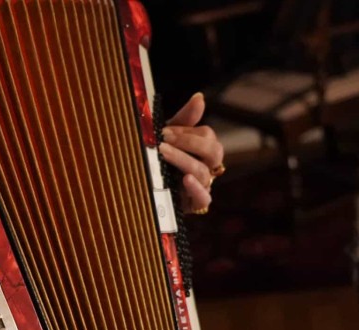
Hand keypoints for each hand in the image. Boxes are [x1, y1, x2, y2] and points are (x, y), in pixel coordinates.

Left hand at [159, 93, 224, 213]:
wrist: (144, 188)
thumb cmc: (161, 158)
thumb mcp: (168, 138)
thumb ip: (184, 120)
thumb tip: (199, 97)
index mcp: (203, 148)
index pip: (206, 135)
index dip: (187, 132)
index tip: (164, 131)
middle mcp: (207, 166)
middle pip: (214, 151)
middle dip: (190, 143)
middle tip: (164, 141)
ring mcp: (202, 185)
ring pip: (203, 172)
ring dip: (183, 160)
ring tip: (164, 153)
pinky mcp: (194, 203)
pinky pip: (204, 198)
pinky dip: (196, 188)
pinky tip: (186, 180)